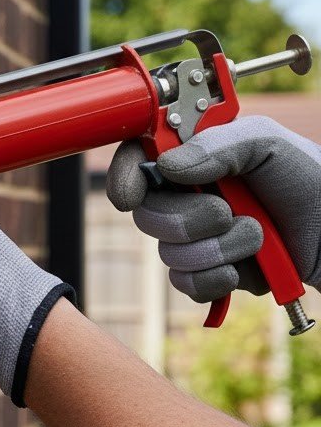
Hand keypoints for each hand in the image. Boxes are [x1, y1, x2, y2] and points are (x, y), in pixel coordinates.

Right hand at [106, 117, 320, 301]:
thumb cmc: (311, 181)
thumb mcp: (268, 143)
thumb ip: (216, 145)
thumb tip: (166, 167)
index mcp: (195, 158)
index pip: (138, 160)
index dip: (125, 176)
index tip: (129, 195)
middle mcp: (189, 197)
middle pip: (147, 214)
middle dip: (187, 218)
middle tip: (225, 210)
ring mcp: (197, 238)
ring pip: (168, 252)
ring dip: (217, 248)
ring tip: (256, 236)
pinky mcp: (210, 273)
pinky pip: (186, 283)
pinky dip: (216, 278)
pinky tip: (243, 270)